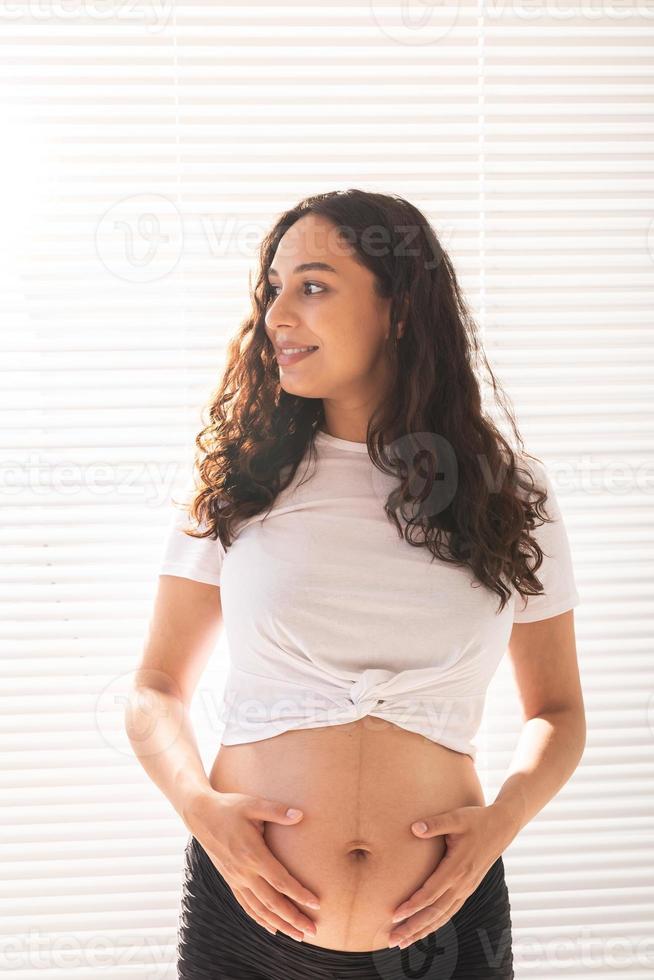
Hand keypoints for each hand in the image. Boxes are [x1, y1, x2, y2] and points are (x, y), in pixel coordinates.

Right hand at [185, 789, 320, 941]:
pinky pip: (246, 905)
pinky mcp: (230, 880)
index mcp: (252, 854)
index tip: (317, 904)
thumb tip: (300, 815)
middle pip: (272, 902)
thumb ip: (277, 811)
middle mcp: (244, 872)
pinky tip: (273, 928)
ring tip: (298, 936)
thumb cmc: (229, 807)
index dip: (299, 894)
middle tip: (313, 931)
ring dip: (280, 924)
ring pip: (259, 909)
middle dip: (293, 918)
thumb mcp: (253, 804)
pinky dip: (260, 919)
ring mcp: (236, 878)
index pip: (280, 881)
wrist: (200, 814)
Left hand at [388, 803, 517, 948]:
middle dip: (413, 927)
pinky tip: (423, 930)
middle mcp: (462, 883)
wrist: (502, 827)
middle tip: (393, 940)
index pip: (431, 893)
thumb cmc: (477, 820)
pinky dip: (435, 924)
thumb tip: (414, 828)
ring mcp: (466, 888)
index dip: (412, 905)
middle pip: (435, 912)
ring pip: (442, 916)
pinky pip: (450, 911)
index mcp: (457, 868)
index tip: (394, 915)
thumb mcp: (456, 817)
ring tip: (403, 942)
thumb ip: (435, 824)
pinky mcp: (468, 889)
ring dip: (422, 930)